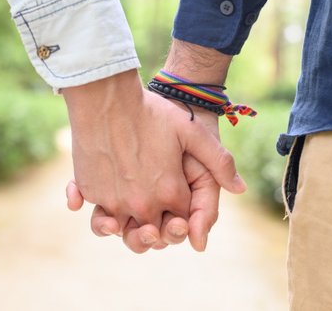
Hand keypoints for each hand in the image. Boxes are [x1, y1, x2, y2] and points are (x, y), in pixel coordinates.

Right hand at [64, 74, 245, 251]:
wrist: (105, 98)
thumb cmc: (151, 111)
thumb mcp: (192, 132)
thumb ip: (220, 162)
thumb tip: (241, 189)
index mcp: (170, 193)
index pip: (181, 222)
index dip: (183, 219)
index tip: (180, 212)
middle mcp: (142, 204)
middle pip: (151, 234)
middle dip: (157, 232)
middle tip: (155, 224)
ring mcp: (114, 200)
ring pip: (122, 230)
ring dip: (127, 230)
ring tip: (127, 221)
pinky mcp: (91, 191)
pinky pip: (96, 213)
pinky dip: (99, 213)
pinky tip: (101, 207)